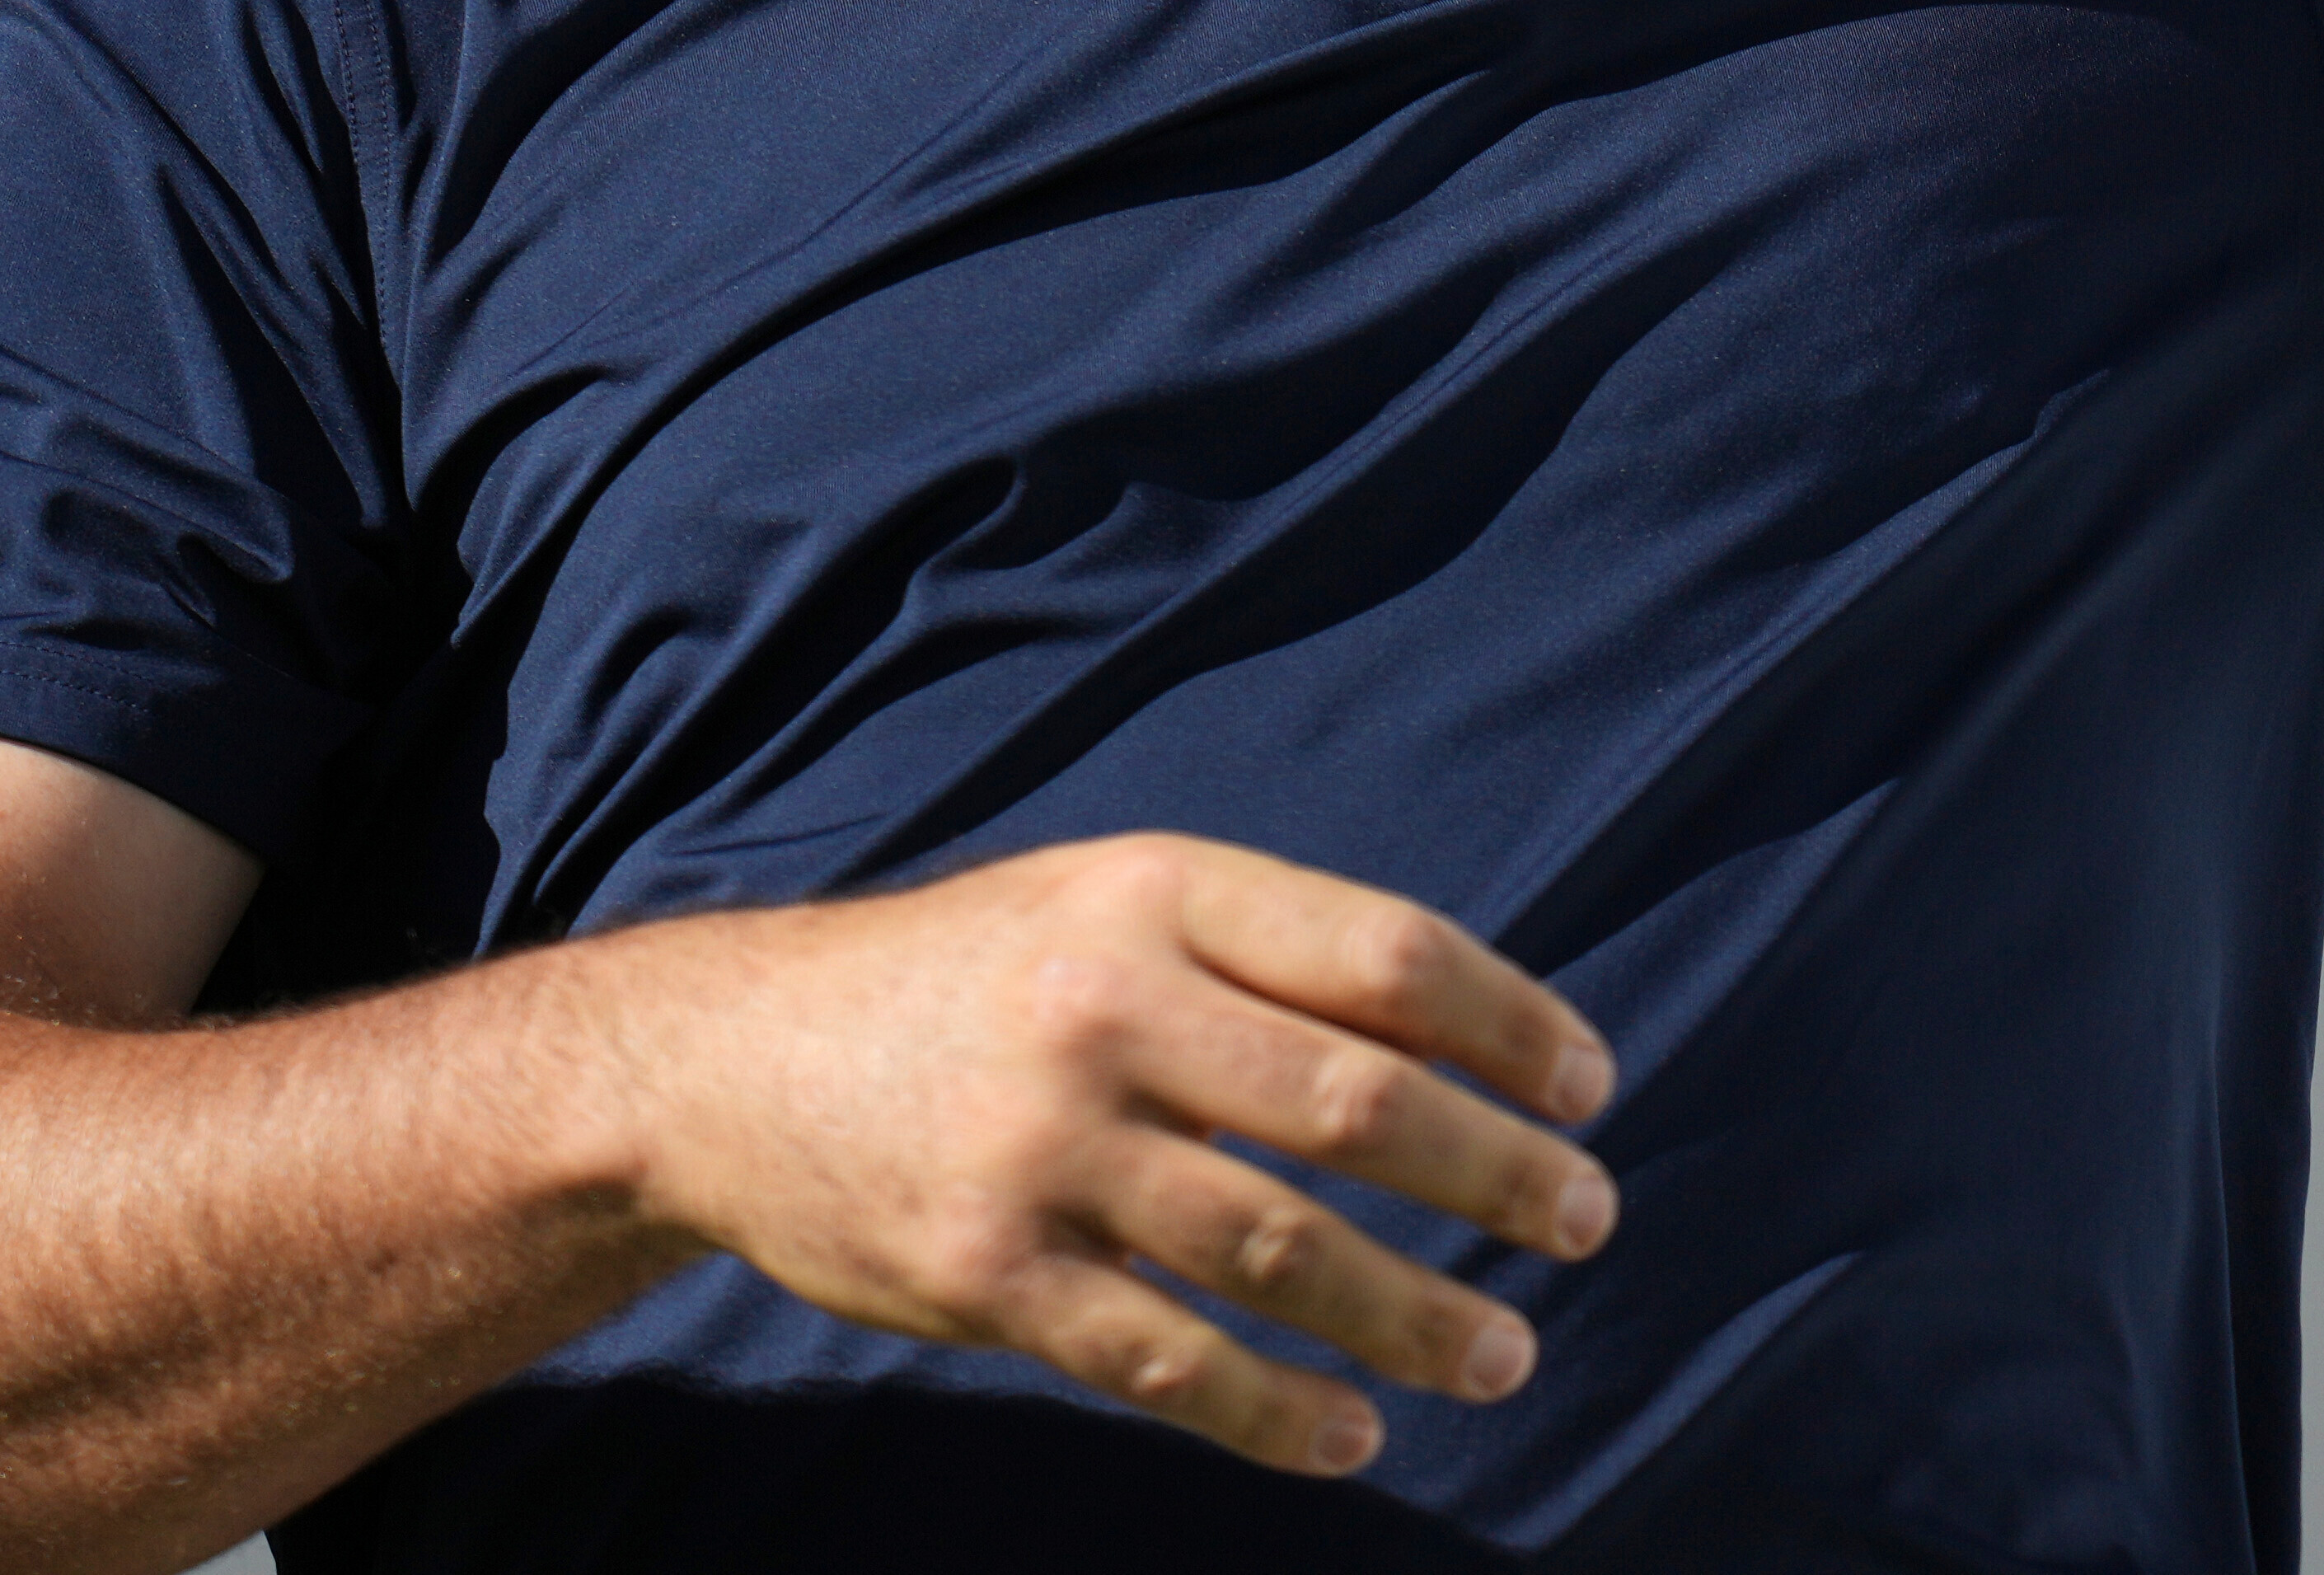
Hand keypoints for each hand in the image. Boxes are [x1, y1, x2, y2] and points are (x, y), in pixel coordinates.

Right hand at [576, 832, 1620, 1480]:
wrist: (732, 1059)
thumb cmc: (974, 976)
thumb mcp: (1109, 905)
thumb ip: (1269, 958)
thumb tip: (1481, 1042)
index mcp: (1151, 891)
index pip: (1383, 954)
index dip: (1510, 1025)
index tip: (1590, 1088)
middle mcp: (1101, 1005)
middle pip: (1358, 1106)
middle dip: (1499, 1176)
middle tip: (1587, 1223)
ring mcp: (1040, 1147)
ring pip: (1280, 1252)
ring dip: (1414, 1314)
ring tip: (1505, 1351)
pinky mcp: (986, 1274)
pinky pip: (1166, 1363)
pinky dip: (1276, 1412)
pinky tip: (1354, 1432)